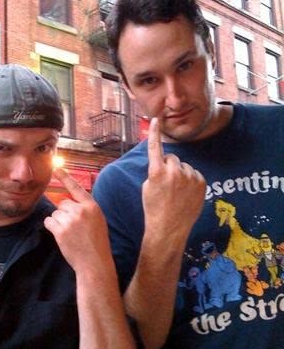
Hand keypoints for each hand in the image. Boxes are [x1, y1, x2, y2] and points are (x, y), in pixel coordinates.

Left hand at [44, 168, 111, 272]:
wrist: (94, 262)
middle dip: (65, 214)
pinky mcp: (61, 230)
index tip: (56, 167)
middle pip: (63, 203)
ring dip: (59, 222)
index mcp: (92, 206)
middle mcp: (81, 210)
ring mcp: (71, 220)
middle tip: (74, 228)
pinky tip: (62, 236)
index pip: (76, 188)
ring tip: (71, 234)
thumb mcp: (98, 220)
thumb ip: (85, 209)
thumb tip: (67, 202)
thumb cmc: (96, 242)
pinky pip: (49, 221)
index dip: (65, 177)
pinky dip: (52, 228)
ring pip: (56, 213)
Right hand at [143, 117, 205, 237]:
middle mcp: (174, 172)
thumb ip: (155, 170)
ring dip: (180, 174)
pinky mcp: (201, 182)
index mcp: (156, 172)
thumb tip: (165, 161)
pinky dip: (190, 180)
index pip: (155, 147)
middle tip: (165, 184)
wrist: (169, 229)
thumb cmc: (154, 208)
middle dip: (168, 166)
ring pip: (184, 166)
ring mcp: (190, 177)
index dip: (154, 132)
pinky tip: (185, 194)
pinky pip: (194, 174)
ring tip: (176, 192)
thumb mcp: (147, 187)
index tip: (156, 119)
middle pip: (172, 158)